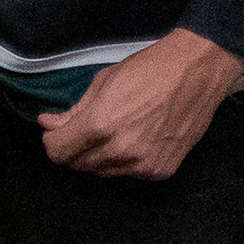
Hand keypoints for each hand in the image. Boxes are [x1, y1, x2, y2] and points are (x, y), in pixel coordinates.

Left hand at [37, 28, 243, 178]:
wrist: (196, 72)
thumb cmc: (149, 69)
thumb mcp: (104, 82)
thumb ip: (74, 111)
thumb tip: (47, 123)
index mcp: (100, 125)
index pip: (59, 152)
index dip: (52, 141)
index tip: (55, 133)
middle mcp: (120, 151)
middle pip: (79, 165)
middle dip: (74, 148)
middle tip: (82, 130)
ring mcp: (142, 165)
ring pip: (104, 172)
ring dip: (99, 156)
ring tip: (113, 130)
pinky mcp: (161, 171)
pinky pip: (130, 174)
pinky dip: (125, 161)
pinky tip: (135, 139)